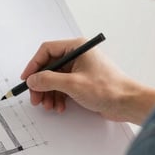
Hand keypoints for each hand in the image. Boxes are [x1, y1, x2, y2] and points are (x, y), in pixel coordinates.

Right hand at [21, 38, 154, 122]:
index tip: (27, 79)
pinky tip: (60, 107)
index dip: (34, 65)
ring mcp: (80, 69)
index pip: (47, 50)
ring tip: (49, 106)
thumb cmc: (108, 89)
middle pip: (49, 67)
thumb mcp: (73, 84)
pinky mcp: (83, 81)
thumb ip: (48, 80)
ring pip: (55, 79)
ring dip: (49, 93)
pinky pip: (64, 87)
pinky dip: (58, 97)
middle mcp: (78, 55)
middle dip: (41, 84)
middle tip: (36, 98)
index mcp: (77, 48)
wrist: (127, 103)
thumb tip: (32, 80)